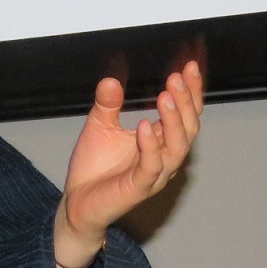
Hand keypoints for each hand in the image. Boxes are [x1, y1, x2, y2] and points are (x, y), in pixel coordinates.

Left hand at [59, 62, 204, 249]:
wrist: (76, 201)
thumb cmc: (94, 167)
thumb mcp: (100, 126)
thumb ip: (108, 104)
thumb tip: (110, 79)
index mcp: (160, 141)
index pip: (185, 114)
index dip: (190, 92)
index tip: (189, 66)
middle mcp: (164, 158)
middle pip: (188, 129)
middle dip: (186, 102)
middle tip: (177, 78)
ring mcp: (154, 174)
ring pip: (177, 148)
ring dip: (174, 121)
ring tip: (166, 96)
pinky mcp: (138, 188)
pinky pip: (152, 168)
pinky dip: (151, 147)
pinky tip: (144, 127)